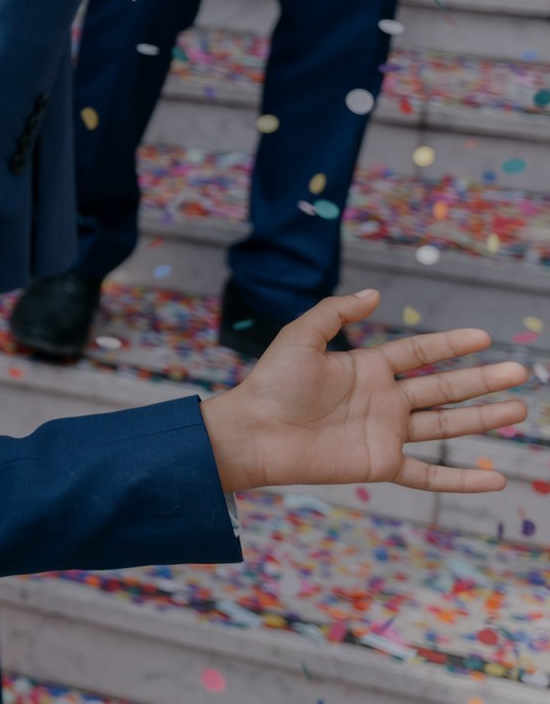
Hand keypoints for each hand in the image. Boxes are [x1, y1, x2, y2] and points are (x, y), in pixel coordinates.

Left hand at [199, 290, 528, 495]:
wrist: (254, 432)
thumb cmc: (272, 383)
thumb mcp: (301, 337)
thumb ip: (335, 313)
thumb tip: (374, 293)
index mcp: (367, 368)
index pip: (420, 353)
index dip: (450, 344)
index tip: (484, 336)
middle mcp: (383, 400)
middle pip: (443, 388)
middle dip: (482, 381)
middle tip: (521, 371)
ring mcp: (386, 433)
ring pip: (445, 426)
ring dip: (482, 419)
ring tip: (519, 410)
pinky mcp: (382, 464)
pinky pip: (430, 475)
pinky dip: (462, 480)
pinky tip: (496, 480)